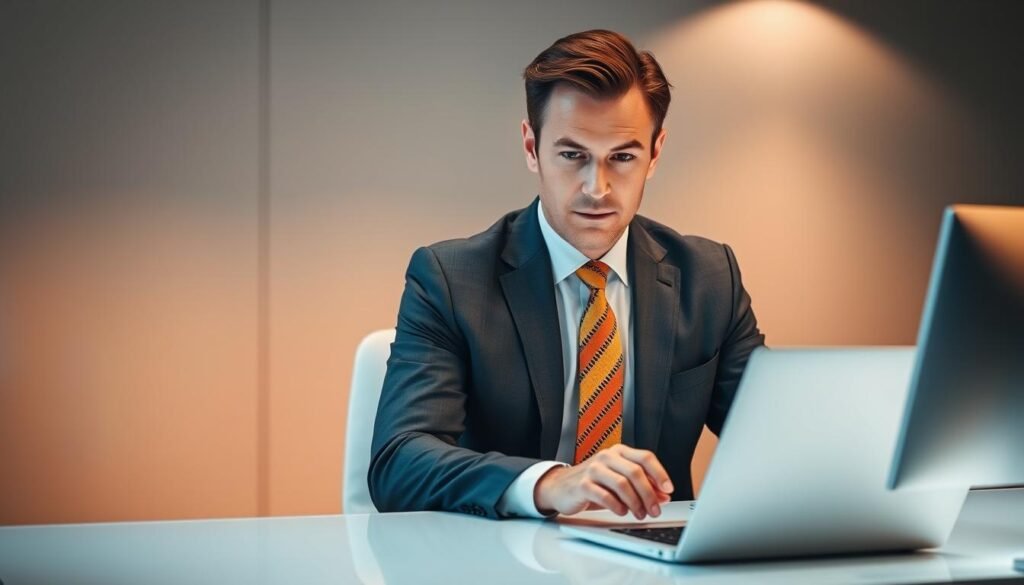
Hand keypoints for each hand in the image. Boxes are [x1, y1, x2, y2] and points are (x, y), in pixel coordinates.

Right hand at [533, 445, 673, 518]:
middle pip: (635, 472)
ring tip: (640, 514)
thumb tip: (664, 496)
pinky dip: (617, 506)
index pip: (645, 457)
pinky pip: (604, 495)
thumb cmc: (594, 483)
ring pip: (621, 484)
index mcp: (619, 452)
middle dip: (649, 494)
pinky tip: (622, 512)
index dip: (660, 473)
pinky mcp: (582, 484)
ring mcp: (593, 469)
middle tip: (655, 510)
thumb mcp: (620, 482)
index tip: (668, 489)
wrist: (561, 487)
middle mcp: (607, 456)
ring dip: (635, 502)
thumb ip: (642, 486)